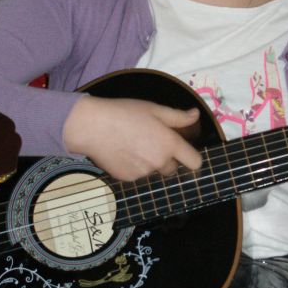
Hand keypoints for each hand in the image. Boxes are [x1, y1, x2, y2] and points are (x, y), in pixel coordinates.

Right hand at [63, 95, 201, 179]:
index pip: (195, 162)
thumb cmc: (124, 113)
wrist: (92, 127)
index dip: (193, 158)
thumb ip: (178, 116)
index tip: (186, 152)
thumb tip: (196, 115)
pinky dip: (134, 167)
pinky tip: (123, 153)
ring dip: (150, 163)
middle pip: (173, 169)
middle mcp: (159, 162)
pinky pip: (137, 176)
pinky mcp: (128, 178)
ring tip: (134, 146)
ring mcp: (143, 173)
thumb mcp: (154, 109)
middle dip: (167, 159)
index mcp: (169, 144)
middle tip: (152, 143)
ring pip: (154, 172)